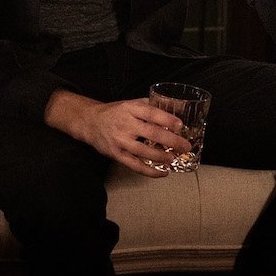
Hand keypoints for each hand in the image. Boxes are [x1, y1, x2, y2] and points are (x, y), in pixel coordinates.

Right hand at [44, 90, 191, 176]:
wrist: (90, 122)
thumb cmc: (115, 112)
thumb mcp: (131, 103)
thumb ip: (150, 105)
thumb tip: (174, 108)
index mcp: (130, 109)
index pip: (151, 113)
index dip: (166, 119)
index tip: (180, 125)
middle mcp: (125, 124)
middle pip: (151, 133)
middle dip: (171, 140)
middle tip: (185, 146)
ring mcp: (120, 141)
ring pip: (144, 152)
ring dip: (162, 157)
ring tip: (174, 159)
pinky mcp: (117, 155)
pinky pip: (135, 165)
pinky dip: (150, 171)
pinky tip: (162, 172)